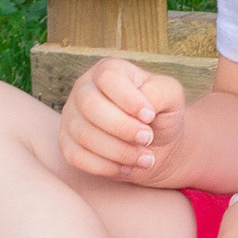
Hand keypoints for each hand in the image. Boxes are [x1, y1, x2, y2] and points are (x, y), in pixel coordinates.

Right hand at [58, 58, 187, 182]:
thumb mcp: (171, 96)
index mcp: (108, 70)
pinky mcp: (67, 143)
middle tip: (147, 139)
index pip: (108, 77)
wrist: (154, 145)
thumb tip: (142, 108)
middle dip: (123, 127)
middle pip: (90, 105)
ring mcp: (71, 116)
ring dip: (119, 151)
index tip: (150, 116)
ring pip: (84, 134)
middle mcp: (84, 89)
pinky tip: (127, 167)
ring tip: (146, 158)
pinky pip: (76, 157)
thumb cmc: (161, 113)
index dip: (128, 99)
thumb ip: (159, 93)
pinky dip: (105, 167)